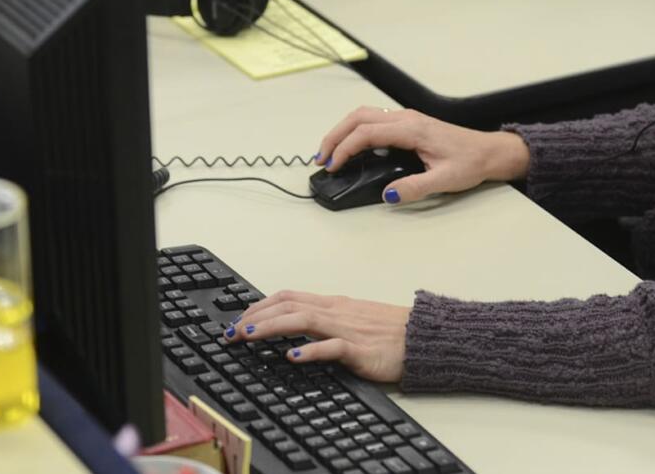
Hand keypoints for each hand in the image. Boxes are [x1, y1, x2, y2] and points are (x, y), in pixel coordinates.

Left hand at [225, 290, 410, 382]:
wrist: (424, 336)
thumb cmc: (392, 331)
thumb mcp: (354, 320)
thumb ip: (326, 322)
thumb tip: (296, 331)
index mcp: (335, 304)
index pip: (289, 297)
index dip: (259, 306)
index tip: (238, 319)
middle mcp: (337, 312)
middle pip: (288, 305)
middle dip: (254, 317)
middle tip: (230, 331)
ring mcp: (348, 329)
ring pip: (303, 320)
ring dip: (270, 327)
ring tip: (247, 337)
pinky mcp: (361, 350)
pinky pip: (333, 347)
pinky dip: (311, 350)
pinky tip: (293, 356)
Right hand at [315, 106, 529, 202]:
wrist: (489, 152)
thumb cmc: (471, 161)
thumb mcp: (445, 180)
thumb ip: (416, 187)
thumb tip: (389, 194)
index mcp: (413, 129)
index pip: (367, 133)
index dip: (345, 148)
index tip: (333, 166)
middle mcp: (407, 118)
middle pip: (359, 117)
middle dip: (335, 136)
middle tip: (320, 158)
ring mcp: (407, 119)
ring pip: (364, 116)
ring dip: (343, 131)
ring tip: (330, 153)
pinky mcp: (408, 124)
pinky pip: (374, 121)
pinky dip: (356, 131)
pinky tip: (352, 148)